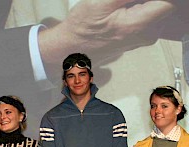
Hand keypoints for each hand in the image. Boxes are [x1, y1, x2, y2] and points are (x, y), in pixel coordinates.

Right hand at [39, 0, 173, 70]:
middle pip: (164, 5)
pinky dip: (139, 11)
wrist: (70, 49)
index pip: (169, 2)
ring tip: (119, 8)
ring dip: (141, 5)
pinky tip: (121, 13)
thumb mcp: (101, 2)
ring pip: (156, 10)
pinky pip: (149, 18)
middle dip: (145, 1)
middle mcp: (147, 35)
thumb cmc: (81, 28)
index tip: (131, 1)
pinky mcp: (140, 39)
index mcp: (139, 25)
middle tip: (120, 3)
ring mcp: (144, 39)